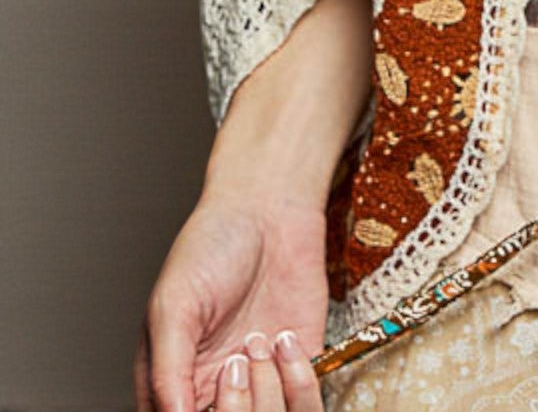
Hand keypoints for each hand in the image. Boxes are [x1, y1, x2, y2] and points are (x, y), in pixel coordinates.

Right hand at [134, 187, 329, 411]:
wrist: (270, 207)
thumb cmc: (211, 246)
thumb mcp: (173, 304)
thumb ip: (167, 369)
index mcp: (175, 384)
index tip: (210, 393)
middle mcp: (217, 391)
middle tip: (235, 361)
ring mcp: (262, 381)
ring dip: (266, 397)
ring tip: (257, 341)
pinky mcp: (302, 364)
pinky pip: (307, 404)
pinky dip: (300, 382)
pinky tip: (285, 337)